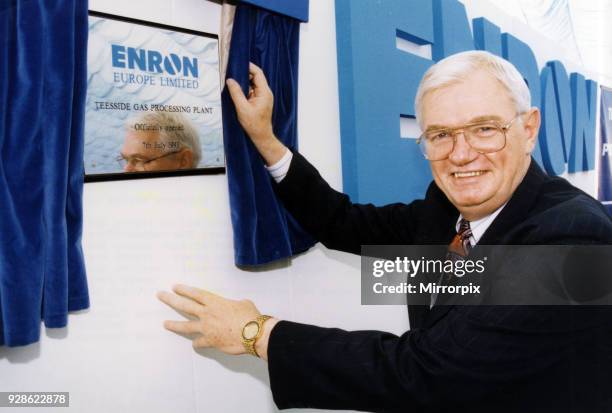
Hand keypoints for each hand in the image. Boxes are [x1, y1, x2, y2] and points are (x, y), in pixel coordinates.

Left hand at [157, 284, 276, 356]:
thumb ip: (234, 305)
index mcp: (215, 302)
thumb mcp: (243, 304)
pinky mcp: (210, 341)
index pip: (195, 293)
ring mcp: (206, 328)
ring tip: (165, 323)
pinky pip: (199, 343)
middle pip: (184, 305)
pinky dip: (197, 344)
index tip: (174, 287)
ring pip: (185, 326)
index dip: (184, 290)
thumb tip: (236, 307)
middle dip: (170, 300)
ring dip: (174, 324)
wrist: (253, 333)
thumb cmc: (250, 316)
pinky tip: (195, 344)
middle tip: (160, 295)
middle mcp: (207, 314)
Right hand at [226, 62, 286, 164]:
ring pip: (253, 84)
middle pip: (255, 77)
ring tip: (232, 81)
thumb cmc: (253, 124)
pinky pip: (252, 91)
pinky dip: (244, 89)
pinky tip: (236, 91)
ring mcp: (263, 97)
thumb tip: (229, 80)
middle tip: (231, 72)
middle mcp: (265, 92)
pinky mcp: (259, 101)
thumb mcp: (242, 108)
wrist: (261, 136)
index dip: (249, 66)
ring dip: (243, 82)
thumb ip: (236, 93)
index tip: (237, 63)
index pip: (258, 73)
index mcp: (264, 92)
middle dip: (244, 74)